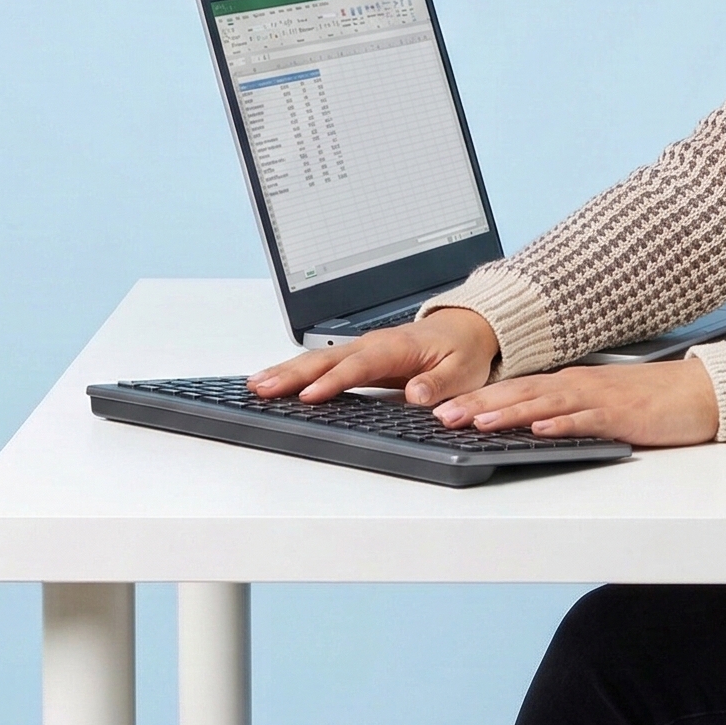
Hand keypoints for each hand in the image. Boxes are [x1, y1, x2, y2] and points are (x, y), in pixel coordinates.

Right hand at [249, 309, 499, 406]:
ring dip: (287, 370)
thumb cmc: (464, 350)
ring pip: (318, 357)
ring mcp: (364, 348)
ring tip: (257, 385)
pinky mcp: (360, 356)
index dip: (334, 381)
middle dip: (293, 373)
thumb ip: (440, 384)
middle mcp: (374, 344)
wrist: (468, 328)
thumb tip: (418, 395)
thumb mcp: (463, 371)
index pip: (360, 366)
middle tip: (262, 388)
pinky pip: (324, 361)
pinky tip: (278, 380)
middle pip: (326, 358)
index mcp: (397, 347)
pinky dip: (298, 370)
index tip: (310, 396)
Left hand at [435, 358, 719, 447]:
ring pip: (544, 403)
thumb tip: (529, 426)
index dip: (478, 398)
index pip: (515, 390)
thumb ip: (566, 413)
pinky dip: (560, 423)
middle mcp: (577, 385)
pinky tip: (539, 428)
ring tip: (477, 421)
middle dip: (478, 404)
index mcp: (569, 384)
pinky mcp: (620, 415)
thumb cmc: (651, 401)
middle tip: (442, 415)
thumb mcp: (599, 406)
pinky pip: (585, 419)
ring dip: (508, 412)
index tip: (444, 407)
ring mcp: (598, 398)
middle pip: (519, 394)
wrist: (697, 391)